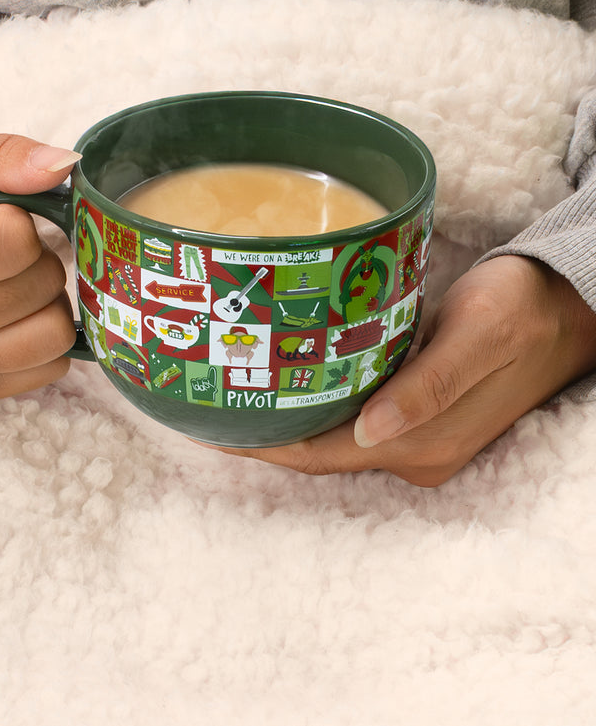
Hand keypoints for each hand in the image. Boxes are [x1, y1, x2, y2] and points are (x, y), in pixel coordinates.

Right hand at [0, 133, 80, 403]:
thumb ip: (1, 155)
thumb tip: (64, 165)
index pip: (20, 239)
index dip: (16, 221)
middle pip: (44, 283)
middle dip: (31, 259)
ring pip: (58, 330)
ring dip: (43, 300)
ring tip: (0, 284)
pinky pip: (53, 365)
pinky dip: (40, 336)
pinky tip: (4, 318)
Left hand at [210, 256, 595, 485]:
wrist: (562, 311)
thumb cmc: (519, 312)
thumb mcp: (478, 339)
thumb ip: (429, 387)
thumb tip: (370, 432)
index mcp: (424, 442)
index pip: (323, 454)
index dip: (264, 447)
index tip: (212, 428)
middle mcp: (414, 451)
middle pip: (319, 453)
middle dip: (262, 437)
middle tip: (206, 404)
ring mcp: (416, 437)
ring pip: (332, 438)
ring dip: (283, 422)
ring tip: (230, 395)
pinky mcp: (417, 415)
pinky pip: (351, 420)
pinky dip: (312, 408)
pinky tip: (285, 386)